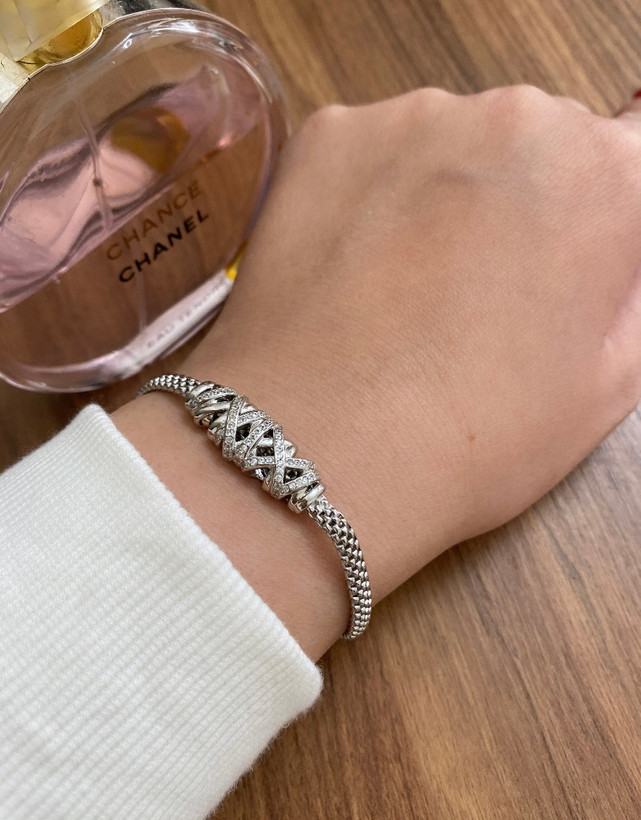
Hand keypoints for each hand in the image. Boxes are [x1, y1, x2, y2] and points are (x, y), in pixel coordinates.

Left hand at [116, 87, 640, 656]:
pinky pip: (364, 154)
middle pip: (527, 146)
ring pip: (440, 146)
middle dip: (509, 206)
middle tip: (467, 296)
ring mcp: (413, 119)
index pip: (617, 159)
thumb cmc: (476, 433)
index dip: (581, 218)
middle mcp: (518, 118)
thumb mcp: (608, 380)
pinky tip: (349, 272)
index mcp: (603, 175)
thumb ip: (628, 289)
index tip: (547, 264)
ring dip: (432, 198)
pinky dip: (363, 198)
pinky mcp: (329, 137)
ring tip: (399, 293)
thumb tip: (609, 245)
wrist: (326, 448)